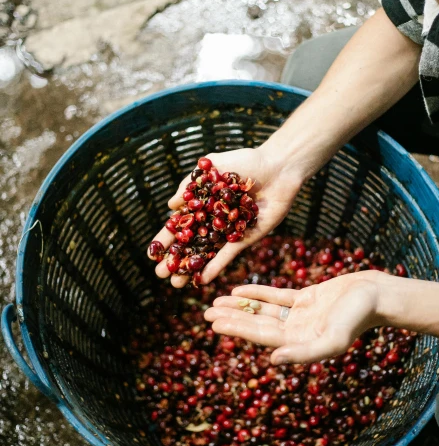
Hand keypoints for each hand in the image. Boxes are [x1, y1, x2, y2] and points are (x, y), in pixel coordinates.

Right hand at [148, 145, 302, 287]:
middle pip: (190, 243)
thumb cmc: (246, 161)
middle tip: (160, 274)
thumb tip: (170, 205)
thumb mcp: (213, 166)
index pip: (179, 225)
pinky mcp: (245, 238)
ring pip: (206, 253)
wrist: (278, 167)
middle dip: (175, 259)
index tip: (152, 254)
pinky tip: (202, 279)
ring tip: (175, 284)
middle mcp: (213, 220)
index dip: (166, 239)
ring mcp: (229, 231)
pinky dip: (215, 267)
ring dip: (191, 268)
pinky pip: (228, 255)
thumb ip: (190, 185)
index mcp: (203, 204)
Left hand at [204, 271, 388, 364]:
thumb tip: (271, 361)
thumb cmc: (357, 318)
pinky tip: (239, 289)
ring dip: (241, 306)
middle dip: (232, 318)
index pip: (261, 337)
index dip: (237, 329)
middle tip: (205, 312)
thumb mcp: (332, 340)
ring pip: (263, 311)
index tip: (214, 323)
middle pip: (257, 325)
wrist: (376, 295)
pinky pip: (276, 297)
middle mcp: (297, 333)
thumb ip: (303, 353)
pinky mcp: (306, 299)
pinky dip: (258, 293)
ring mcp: (301, 316)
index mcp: (300, 344)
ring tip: (216, 302)